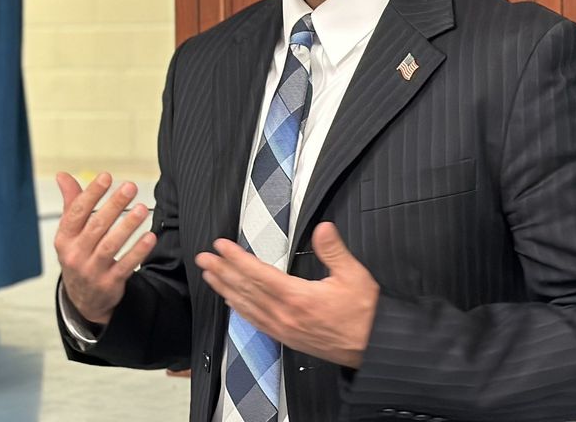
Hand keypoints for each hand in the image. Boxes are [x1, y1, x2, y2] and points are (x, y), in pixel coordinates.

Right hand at [54, 172, 156, 324]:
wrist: (83, 297)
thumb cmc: (79, 253)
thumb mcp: (70, 232)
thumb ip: (72, 202)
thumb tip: (62, 175)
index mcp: (65, 238)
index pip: (76, 213)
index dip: (91, 194)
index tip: (106, 177)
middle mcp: (75, 254)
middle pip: (96, 227)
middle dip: (114, 205)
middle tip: (130, 186)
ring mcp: (91, 270)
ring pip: (110, 246)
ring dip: (127, 226)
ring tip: (142, 208)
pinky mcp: (109, 283)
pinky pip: (125, 265)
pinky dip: (138, 251)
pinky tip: (150, 236)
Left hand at [195, 222, 378, 367]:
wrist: (373, 347)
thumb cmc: (364, 312)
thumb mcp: (353, 274)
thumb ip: (334, 250)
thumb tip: (322, 227)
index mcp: (297, 298)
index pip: (258, 274)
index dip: (236, 258)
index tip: (221, 246)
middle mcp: (285, 316)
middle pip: (245, 290)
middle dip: (222, 271)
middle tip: (203, 258)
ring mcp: (284, 329)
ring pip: (246, 307)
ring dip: (225, 289)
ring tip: (210, 276)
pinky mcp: (287, 338)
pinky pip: (255, 322)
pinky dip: (240, 309)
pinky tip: (233, 302)